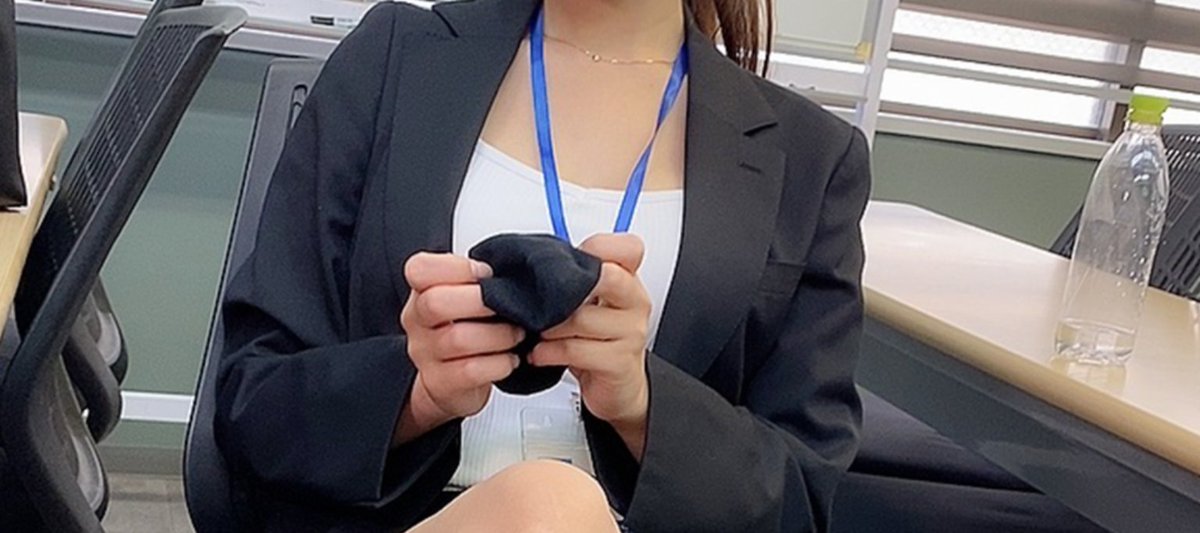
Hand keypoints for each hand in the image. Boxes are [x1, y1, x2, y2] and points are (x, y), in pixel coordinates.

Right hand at [394, 253, 523, 445]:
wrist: (450, 384)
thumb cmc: (465, 332)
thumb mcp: (464, 299)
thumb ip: (477, 281)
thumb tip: (512, 271)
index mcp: (422, 292)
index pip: (419, 269)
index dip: (456, 268)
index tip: (486, 274)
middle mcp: (417, 321)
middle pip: (435, 303)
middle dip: (481, 302)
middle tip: (507, 306)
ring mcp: (424, 354)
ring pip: (457, 339)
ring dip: (499, 335)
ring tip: (516, 334)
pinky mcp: (439, 383)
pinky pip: (470, 371)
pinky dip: (498, 363)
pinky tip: (510, 359)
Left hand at [529, 234, 651, 456]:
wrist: (616, 386)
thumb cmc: (597, 341)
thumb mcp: (590, 303)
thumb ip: (574, 277)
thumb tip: (539, 258)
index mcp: (629, 281)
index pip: (629, 248)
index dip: (599, 247)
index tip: (571, 261)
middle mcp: (635, 303)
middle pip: (605, 277)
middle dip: (565, 287)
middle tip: (544, 300)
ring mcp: (631, 333)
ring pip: (580, 318)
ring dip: (549, 327)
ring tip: (538, 332)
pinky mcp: (619, 362)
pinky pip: (575, 350)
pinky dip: (549, 352)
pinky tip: (541, 353)